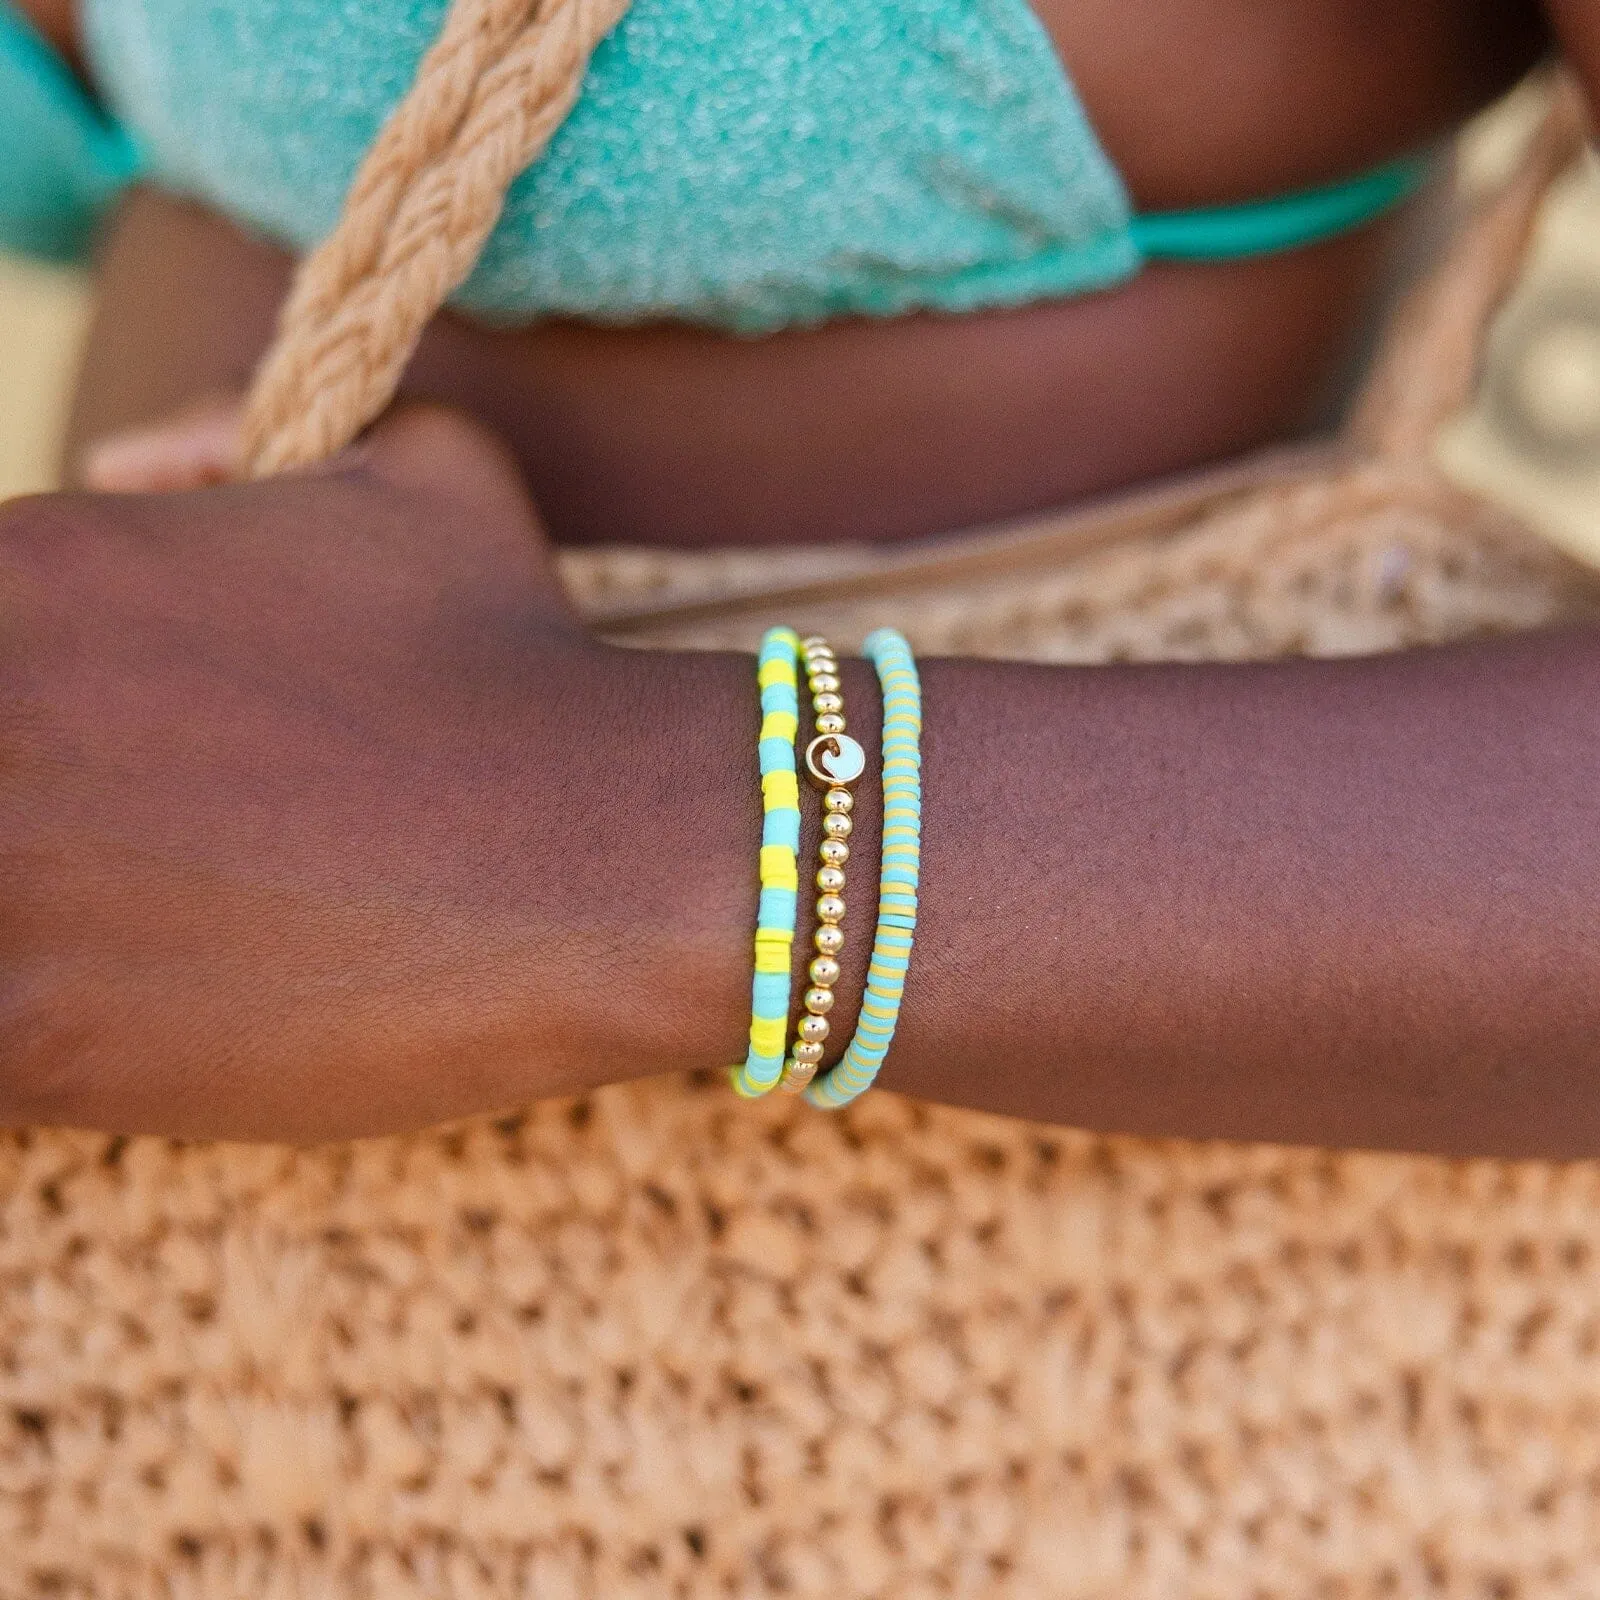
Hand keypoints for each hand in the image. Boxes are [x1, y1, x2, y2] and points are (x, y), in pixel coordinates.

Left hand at [0, 408, 753, 1139]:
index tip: (148, 770)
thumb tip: (127, 456)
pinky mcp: (29, 1032)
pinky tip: (168, 1010)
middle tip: (169, 853)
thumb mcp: (420, 472)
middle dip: (54, 816)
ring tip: (175, 934)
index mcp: (30, 564)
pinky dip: (53, 1032)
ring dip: (48, 922)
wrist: (607, 850)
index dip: (63, 725)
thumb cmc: (522, 665)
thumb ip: (238, 432)